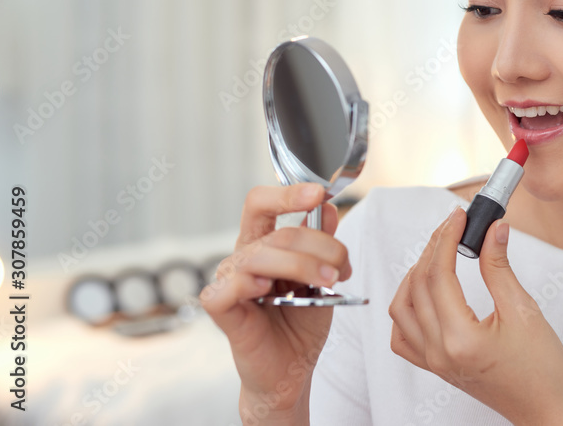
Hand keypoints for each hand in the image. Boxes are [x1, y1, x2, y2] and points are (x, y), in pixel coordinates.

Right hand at [199, 183, 352, 420]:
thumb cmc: (301, 323)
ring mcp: (231, 282)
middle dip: (319, 246)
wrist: (292, 370)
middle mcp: (244, 256)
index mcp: (265, 243)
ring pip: (261, 256)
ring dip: (302, 265)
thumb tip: (328, 208)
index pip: (262, 203)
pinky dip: (247, 283)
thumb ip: (323, 244)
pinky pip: (226, 289)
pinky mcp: (222, 310)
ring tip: (326, 282)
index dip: (286, 193)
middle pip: (278, 233)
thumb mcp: (322, 277)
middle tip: (340, 269)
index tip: (317, 192)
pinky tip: (267, 289)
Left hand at [388, 206, 562, 424]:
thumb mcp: (524, 310)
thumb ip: (499, 266)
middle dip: (434, 248)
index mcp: (460, 339)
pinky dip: (406, 308)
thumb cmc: (542, 370)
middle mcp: (439, 352)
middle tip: (453, 226)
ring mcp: (433, 361)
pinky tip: (424, 292)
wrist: (545, 408)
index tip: (458, 217)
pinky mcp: (435, 366)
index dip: (446, 238)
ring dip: (415, 274)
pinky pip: (403, 335)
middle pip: (418, 285)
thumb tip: (492, 230)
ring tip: (439, 253)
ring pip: (402, 307)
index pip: (438, 275)